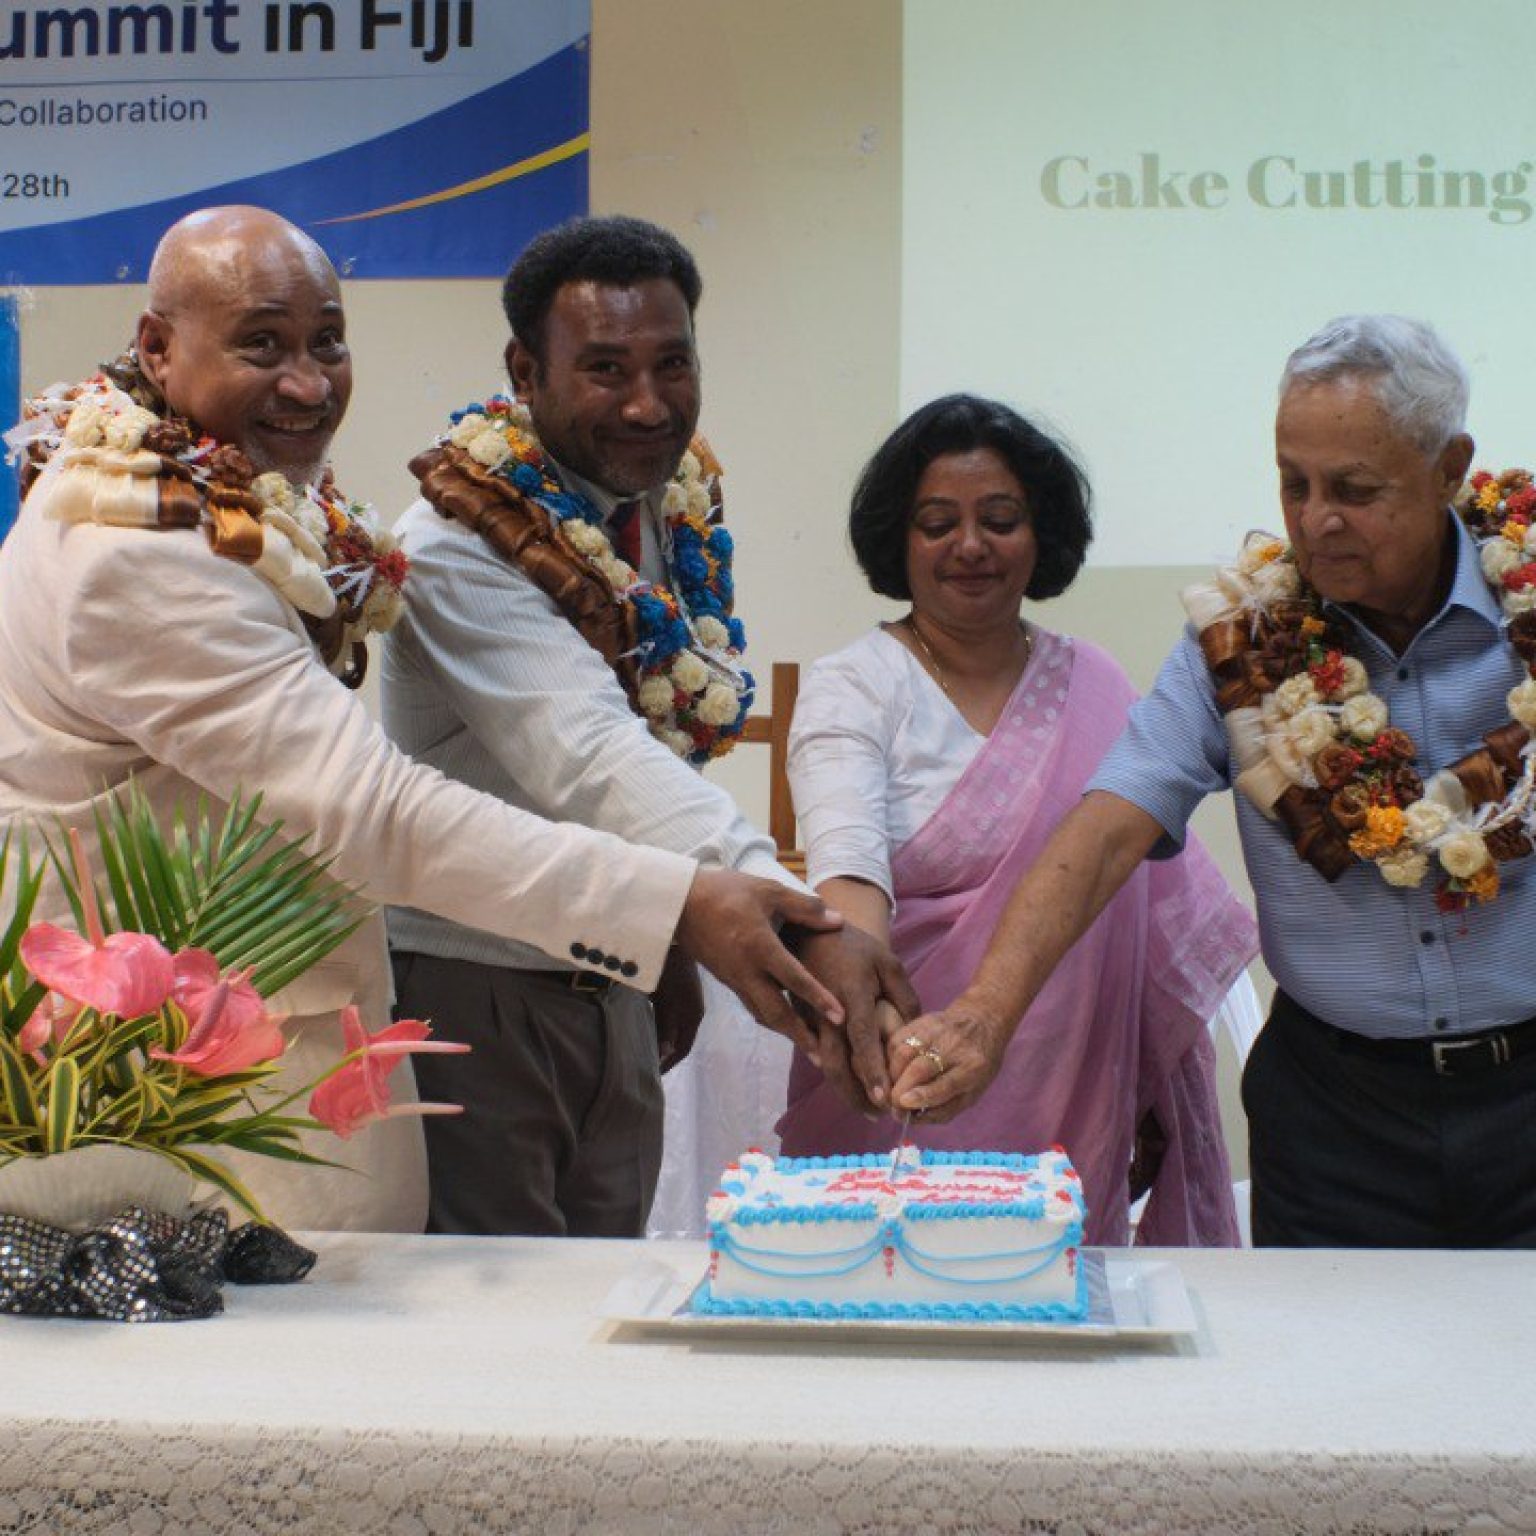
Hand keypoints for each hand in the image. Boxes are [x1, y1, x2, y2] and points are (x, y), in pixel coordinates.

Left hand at [650, 948, 704, 1073]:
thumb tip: (665, 1054)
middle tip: (646, 1065)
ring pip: (671, 1028)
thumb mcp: (668, 1002)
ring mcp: (683, 1002)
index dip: (670, 1062)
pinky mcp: (674, 994)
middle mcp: (691, 1012)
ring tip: (644, 1050)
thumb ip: (666, 1027)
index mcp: (693, 1016)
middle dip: (664, 1054)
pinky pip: (667, 1017)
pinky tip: (644, 1028)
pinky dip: (658, 1026)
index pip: (683, 1048)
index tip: (655, 1074)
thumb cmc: (671, 972)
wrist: (673, 940)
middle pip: (678, 1040)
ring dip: (660, 1040)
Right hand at [672, 869, 843, 1054]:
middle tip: (823, 1057)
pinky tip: (783, 1022)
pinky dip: (769, 1018)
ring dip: (785, 1032)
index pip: (794, 978)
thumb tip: (838, 922)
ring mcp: (734, 978)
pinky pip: (751, 1004)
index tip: (840, 1018)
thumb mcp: (768, 891)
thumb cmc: (726, 892)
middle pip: (775, 1012)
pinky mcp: (726, 980)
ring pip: (762, 1013)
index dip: (818, 998)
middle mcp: (747, 970)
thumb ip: (805, 908)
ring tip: (808, 1048)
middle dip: (799, 1036)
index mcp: (760, 946)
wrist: (679, 903)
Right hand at [786, 927, 918, 1113]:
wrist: (809, 931)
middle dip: (855, 1095)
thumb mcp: (888, 964)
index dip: (871, 1070)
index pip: (862, 1040)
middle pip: (836, 1065)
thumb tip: (917, 1034)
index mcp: (851, 995)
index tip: (883, 1098)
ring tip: (866, 1108)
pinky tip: (849, 1086)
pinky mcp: (801, 1022)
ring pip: (823, 1065)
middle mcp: (826, 1012)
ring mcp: (809, 1019)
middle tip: (878, 1115)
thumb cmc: (854, 947)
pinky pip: (815, 1055)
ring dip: (844, 1090)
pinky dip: (832, 1074)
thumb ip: (905, 998)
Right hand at [887, 994, 1012, 1122]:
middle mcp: (956, 1046)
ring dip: (892, 1074)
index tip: (903, 1103)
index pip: (946, 1083)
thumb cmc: (976, 1066)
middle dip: (900, 1088)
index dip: (923, 1095)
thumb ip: (943, 1110)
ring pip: (904, 1051)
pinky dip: (889, 1057)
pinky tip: (893, 1068)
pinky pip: (897, 1039)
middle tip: (892, 1105)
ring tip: (894, 1087)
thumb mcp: (970, 1094)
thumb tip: (911, 1119)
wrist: (982, 1022)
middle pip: (921, 1067)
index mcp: (973, 1067)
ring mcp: (938, 1030)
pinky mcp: (923, 1019)